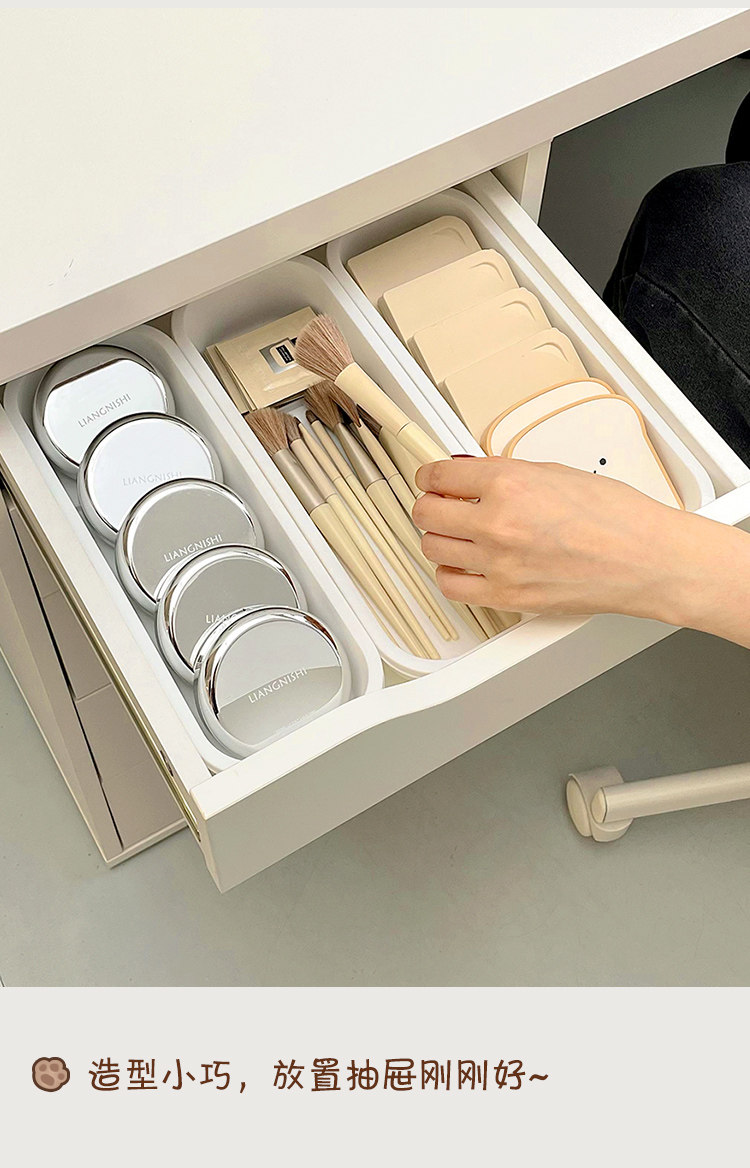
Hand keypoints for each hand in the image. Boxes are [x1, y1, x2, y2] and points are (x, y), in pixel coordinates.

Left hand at [413, 457, 749, 640]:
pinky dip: (450, 574)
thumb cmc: (616, 517)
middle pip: (426, 514)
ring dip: (439, 539)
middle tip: (441, 505)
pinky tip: (463, 566)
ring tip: (456, 535)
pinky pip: (451, 586)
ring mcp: (499, 563)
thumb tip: (472, 471)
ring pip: (433, 549)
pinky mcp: (506, 596)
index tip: (431, 480)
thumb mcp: (556, 472)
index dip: (429, 477)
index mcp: (509, 483)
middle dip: (430, 506)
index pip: (439, 477)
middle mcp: (497, 522)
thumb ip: (506, 472)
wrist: (645, 559)